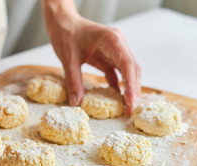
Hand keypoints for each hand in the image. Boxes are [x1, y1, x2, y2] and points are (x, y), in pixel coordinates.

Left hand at [41, 0, 140, 114]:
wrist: (63, 23)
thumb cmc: (66, 33)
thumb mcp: (68, 58)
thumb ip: (73, 80)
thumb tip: (76, 102)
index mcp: (111, 39)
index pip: (127, 63)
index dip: (131, 84)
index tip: (131, 101)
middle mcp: (118, 44)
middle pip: (132, 69)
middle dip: (133, 90)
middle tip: (131, 110)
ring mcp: (115, 50)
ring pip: (128, 71)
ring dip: (128, 89)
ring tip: (127, 108)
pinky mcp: (109, 57)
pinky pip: (117, 73)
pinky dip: (118, 86)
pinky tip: (118, 100)